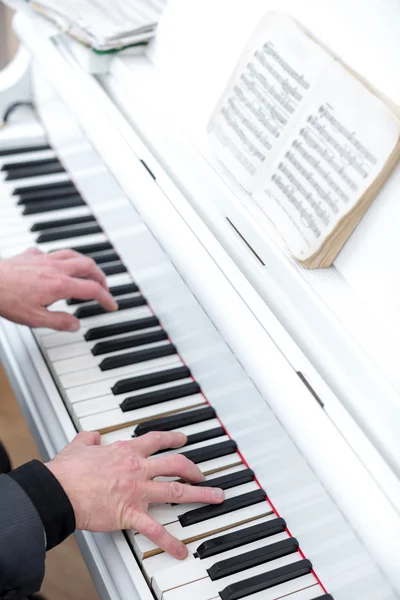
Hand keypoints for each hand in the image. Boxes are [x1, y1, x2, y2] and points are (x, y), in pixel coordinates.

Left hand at [0, 247, 117, 330]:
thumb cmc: (6, 298)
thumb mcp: (35, 319)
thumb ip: (59, 322)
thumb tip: (75, 325)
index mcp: (60, 285)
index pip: (92, 289)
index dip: (106, 298)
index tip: (111, 305)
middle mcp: (56, 268)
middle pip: (88, 267)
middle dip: (101, 277)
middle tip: (105, 287)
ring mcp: (44, 259)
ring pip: (73, 255)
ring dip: (86, 263)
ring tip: (90, 271)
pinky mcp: (31, 255)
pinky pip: (51, 252)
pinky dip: (60, 258)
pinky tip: (56, 263)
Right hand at [46, 431, 224, 558]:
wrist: (58, 490)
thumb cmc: (67, 471)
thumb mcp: (79, 445)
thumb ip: (89, 438)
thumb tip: (93, 435)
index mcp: (126, 451)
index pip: (156, 440)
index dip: (172, 438)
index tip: (183, 439)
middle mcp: (137, 469)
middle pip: (175, 464)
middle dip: (194, 469)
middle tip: (204, 475)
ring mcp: (137, 491)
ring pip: (176, 492)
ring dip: (200, 495)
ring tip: (215, 498)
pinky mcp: (130, 514)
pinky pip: (155, 530)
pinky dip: (170, 542)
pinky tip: (182, 550)